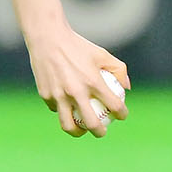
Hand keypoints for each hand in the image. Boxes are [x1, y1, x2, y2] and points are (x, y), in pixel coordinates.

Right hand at [26, 24, 130, 138]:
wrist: (47, 39)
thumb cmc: (78, 46)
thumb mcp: (102, 54)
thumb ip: (119, 70)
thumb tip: (126, 89)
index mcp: (93, 81)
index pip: (114, 106)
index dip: (121, 114)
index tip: (121, 115)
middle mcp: (76, 91)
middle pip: (91, 124)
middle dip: (100, 132)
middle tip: (102, 131)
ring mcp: (59, 95)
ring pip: (68, 125)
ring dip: (78, 132)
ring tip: (82, 131)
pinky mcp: (45, 95)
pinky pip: (56, 109)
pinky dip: (63, 111)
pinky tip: (66, 108)